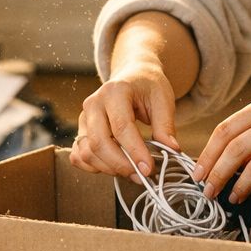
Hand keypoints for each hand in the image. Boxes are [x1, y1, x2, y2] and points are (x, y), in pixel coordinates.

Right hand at [70, 62, 178, 177]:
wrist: (133, 75)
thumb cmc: (148, 86)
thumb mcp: (163, 99)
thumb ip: (166, 125)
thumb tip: (172, 150)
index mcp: (115, 91)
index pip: (121, 127)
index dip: (134, 151)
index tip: (148, 169)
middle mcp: (94, 103)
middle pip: (99, 142)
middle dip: (120, 164)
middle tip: (141, 175)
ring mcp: (84, 117)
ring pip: (87, 152)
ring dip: (108, 168)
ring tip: (131, 171)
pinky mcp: (81, 130)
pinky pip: (78, 155)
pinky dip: (93, 167)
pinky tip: (113, 167)